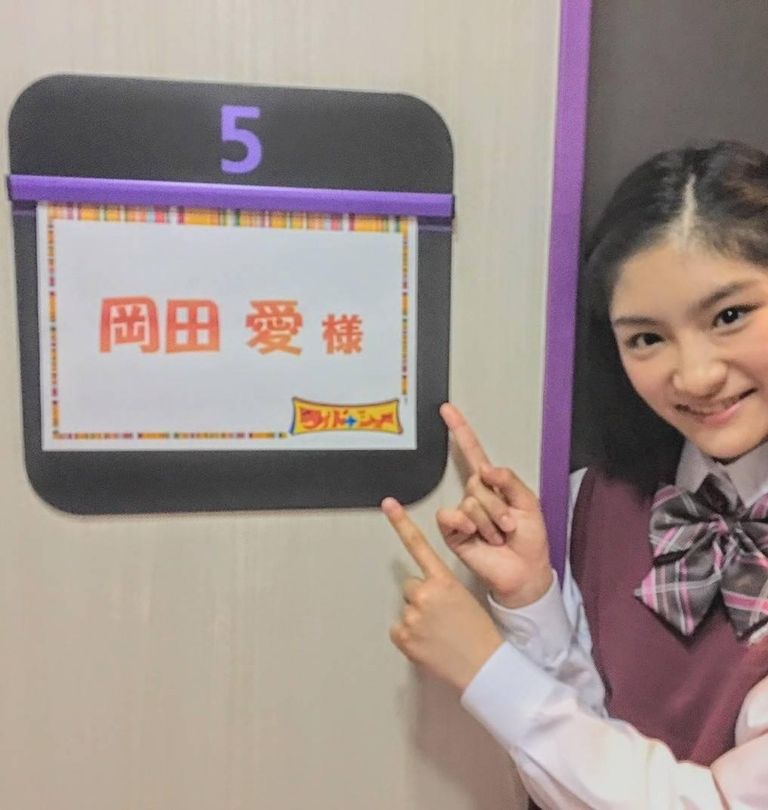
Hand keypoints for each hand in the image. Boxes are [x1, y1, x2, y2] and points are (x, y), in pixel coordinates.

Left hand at [383, 497, 502, 691]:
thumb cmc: (479, 634)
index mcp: (444, 581)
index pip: (419, 546)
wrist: (484, 668)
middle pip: (411, 585)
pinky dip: (410, 638)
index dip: (401, 523)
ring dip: (417, 619)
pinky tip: (429, 644)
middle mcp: (424, 593)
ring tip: (438, 633)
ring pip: (407, 609)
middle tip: (442, 617)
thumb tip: (422, 593)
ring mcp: (412, 615)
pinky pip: (399, 630)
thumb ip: (440, 589)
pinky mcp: (403, 636)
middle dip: (422, 598)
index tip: (389, 504)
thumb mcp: (464, 599)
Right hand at [436, 403, 552, 608]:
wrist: (525, 571)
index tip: (447, 410)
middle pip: (477, 483)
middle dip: (498, 506)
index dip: (460, 431)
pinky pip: (450, 516)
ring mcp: (462, 514)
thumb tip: (486, 468)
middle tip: (509, 525)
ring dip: (490, 522)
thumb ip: (509, 480)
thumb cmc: (530, 539)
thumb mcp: (529, 503)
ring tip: (499, 537)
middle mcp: (475, 496)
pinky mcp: (453, 531)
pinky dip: (465, 523)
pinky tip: (475, 534)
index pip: (473, 453)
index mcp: (493, 485)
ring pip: (470, 502)